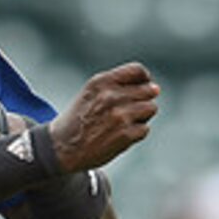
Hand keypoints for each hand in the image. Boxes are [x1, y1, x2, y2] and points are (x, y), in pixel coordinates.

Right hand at [44, 62, 160, 171]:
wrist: (62, 147)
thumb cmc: (80, 118)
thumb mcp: (92, 92)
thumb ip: (120, 86)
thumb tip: (157, 88)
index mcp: (102, 82)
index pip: (138, 71)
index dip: (144, 79)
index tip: (139, 88)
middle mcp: (111, 96)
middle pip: (148, 90)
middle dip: (142, 100)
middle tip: (126, 111)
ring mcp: (119, 116)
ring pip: (150, 108)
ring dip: (141, 117)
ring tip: (123, 123)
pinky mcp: (125, 135)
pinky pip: (145, 129)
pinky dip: (135, 133)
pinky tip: (119, 135)